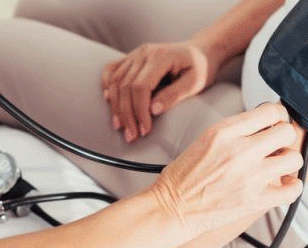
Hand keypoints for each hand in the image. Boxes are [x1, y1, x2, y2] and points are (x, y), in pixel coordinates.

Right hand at [101, 40, 222, 142]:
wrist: (200, 52)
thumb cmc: (200, 68)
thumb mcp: (195, 83)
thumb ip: (174, 95)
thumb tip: (153, 110)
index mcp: (160, 57)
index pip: (141, 87)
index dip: (139, 111)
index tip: (144, 130)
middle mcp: (144, 53)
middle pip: (125, 86)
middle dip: (126, 114)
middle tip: (132, 136)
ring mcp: (135, 54)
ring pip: (115, 81)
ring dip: (115, 106)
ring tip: (120, 126)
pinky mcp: (131, 58)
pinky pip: (112, 69)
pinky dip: (107, 85)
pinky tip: (108, 101)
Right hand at [148, 103, 303, 234]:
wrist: (172, 207)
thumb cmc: (184, 175)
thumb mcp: (205, 139)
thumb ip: (235, 130)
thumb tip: (264, 123)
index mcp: (224, 132)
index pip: (270, 111)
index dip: (276, 116)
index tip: (273, 124)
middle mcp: (239, 151)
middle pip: (286, 132)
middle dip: (283, 137)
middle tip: (275, 146)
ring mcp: (250, 177)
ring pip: (293, 158)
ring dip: (287, 161)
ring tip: (276, 166)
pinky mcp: (254, 201)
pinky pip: (292, 190)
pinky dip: (291, 187)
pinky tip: (280, 185)